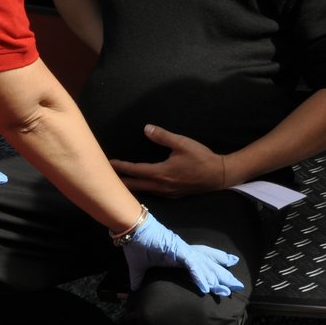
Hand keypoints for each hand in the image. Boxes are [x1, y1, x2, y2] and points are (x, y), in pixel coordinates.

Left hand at [110, 125, 230, 196]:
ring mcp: (167, 193)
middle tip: (106, 177)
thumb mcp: (182, 143)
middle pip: (135, 186)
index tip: (109, 164)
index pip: (135, 170)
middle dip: (120, 181)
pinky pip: (152, 193)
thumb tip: (146, 128)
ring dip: (131, 187)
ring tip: (119, 183)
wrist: (219, 175)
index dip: (121, 167)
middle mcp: (161, 186)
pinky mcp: (173, 195)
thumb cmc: (201, 158)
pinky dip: (142, 189)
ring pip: (143, 191)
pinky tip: (141, 186)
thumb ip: (163, 136)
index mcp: (161, 173)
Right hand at [122, 213, 243, 297]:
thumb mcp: (139, 268)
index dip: (214, 270)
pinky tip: (207, 287)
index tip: (225, 280)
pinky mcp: (178, 250)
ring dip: (216, 277)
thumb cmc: (136, 244)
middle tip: (238, 286)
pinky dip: (200, 276)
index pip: (202, 264)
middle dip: (223, 276)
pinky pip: (192, 265)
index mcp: (179, 256)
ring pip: (205, 266)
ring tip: (228, 288)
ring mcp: (183, 250)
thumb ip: (138, 279)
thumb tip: (133, 289)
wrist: (131, 231)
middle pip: (209, 265)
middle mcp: (185, 253)